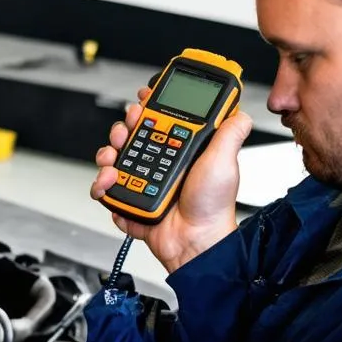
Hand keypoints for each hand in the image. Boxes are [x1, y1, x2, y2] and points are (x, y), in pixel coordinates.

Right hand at [90, 87, 253, 272]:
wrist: (194, 241)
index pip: (158, 121)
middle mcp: (159, 164)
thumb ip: (231, 132)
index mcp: (180, 151)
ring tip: (114, 162)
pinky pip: (107, 191)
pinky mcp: (129, 201)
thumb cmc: (212, 206)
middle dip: (122, 129)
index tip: (143, 100)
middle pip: (130, 136)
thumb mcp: (225, 161)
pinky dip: (103, 188)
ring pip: (113, 160)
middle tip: (127, 130)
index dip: (147, 108)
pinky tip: (111, 185)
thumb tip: (239, 111)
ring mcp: (141, 183)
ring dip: (107, 156)